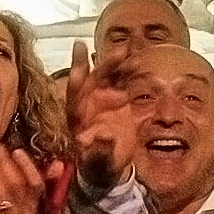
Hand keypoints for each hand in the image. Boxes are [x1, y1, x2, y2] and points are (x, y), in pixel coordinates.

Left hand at [0, 143, 46, 213]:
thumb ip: (48, 182)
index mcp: (38, 205)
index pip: (36, 183)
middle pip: (16, 185)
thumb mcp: (39, 203)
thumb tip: (59, 162)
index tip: (17, 151)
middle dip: (4, 164)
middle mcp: (26, 213)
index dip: (27, 166)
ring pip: (1, 194)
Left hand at [64, 41, 137, 193]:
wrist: (109, 162)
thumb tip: (102, 137)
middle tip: (111, 51)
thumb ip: (99, 151)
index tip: (77, 69)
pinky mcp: (118, 98)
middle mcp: (87, 102)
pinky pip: (124, 81)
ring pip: (108, 76)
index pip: (74, 96)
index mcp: (76, 117)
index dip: (76, 82)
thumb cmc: (98, 164)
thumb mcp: (97, 162)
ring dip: (117, 63)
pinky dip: (131, 71)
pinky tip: (139, 60)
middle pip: (91, 79)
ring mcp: (102, 98)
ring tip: (128, 49)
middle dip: (100, 65)